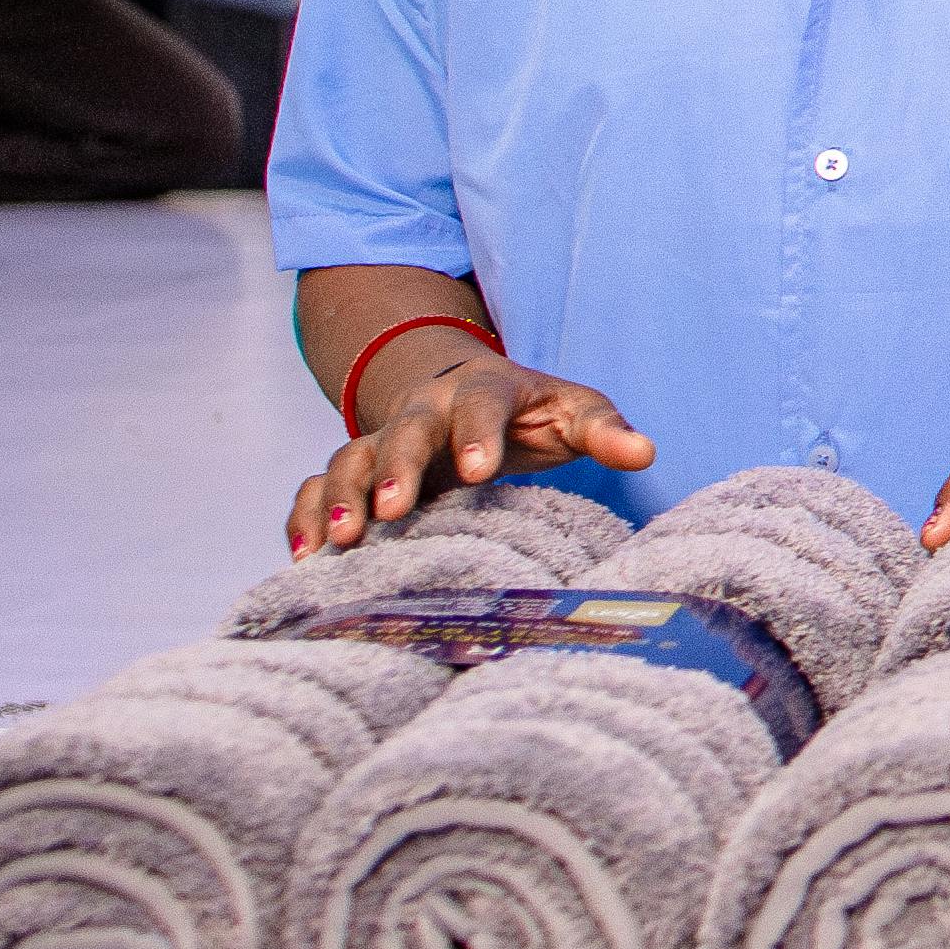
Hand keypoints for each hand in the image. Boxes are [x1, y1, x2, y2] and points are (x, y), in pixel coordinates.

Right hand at [287, 352, 656, 552]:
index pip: (480, 404)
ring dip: (340, 497)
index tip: (480, 470)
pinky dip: (303, 517)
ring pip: (350, 458)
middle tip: (394, 512)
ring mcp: (383, 440)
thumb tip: (646, 452)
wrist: (467, 393)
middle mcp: (423, 410)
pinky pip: (314, 487)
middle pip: (404, 431)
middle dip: (397, 468)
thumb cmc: (529, 410)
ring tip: (339, 542)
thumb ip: (605, 430)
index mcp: (483, 390)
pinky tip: (304, 558)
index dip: (478, 434)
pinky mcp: (358, 473)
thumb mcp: (573, 411)